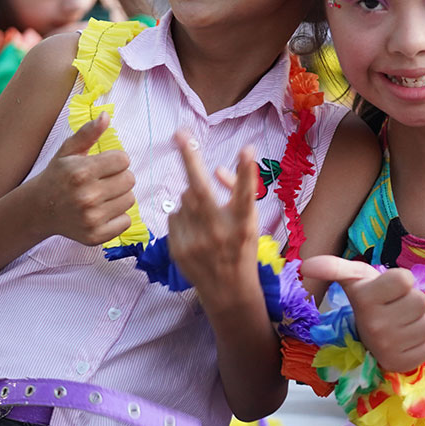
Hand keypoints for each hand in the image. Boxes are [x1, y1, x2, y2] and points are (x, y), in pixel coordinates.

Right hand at [32, 113, 136, 244]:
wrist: (39, 209)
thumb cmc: (57, 177)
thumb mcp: (68, 151)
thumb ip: (88, 133)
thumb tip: (106, 116)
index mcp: (81, 172)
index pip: (123, 159)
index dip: (115, 160)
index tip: (103, 165)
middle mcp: (87, 196)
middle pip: (130, 179)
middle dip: (119, 177)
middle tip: (103, 181)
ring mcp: (91, 218)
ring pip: (130, 200)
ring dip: (120, 196)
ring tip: (101, 195)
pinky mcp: (95, 235)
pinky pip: (126, 221)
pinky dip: (118, 217)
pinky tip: (102, 211)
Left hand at [167, 131, 261, 308]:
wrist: (228, 291)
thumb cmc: (242, 248)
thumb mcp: (250, 221)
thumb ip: (237, 192)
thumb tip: (217, 170)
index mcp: (243, 224)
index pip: (246, 194)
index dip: (247, 172)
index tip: (247, 149)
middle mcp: (220, 232)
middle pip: (201, 189)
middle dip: (189, 158)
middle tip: (180, 134)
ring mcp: (196, 242)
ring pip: (185, 200)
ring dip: (192, 198)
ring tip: (205, 217)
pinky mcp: (178, 249)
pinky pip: (175, 216)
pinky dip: (182, 216)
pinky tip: (195, 231)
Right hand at [299, 255, 424, 372]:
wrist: (362, 341)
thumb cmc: (366, 302)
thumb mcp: (353, 279)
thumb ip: (333, 267)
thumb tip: (305, 265)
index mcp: (365, 299)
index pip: (405, 278)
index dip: (400, 282)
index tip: (388, 289)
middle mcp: (375, 325)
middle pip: (420, 301)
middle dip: (410, 302)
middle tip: (394, 308)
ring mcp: (388, 348)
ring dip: (416, 323)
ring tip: (398, 325)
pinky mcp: (402, 364)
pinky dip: (417, 344)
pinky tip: (402, 342)